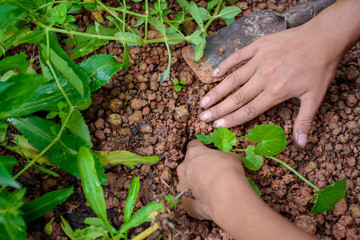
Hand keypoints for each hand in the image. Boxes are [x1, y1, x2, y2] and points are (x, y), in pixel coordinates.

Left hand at [176, 139, 246, 219]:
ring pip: (187, 185)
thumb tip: (225, 161)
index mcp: (194, 153)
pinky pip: (191, 201)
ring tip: (209, 192)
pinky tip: (208, 204)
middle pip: (187, 166)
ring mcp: (182, 186)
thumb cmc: (228, 170)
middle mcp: (183, 168)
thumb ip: (223, 158)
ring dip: (195, 187)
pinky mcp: (185, 203)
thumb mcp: (231, 157)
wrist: (225, 194)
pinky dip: (198, 202)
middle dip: (196, 170)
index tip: (207, 154)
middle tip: (210, 176)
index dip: (201, 150)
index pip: (193, 146)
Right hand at [199, 20, 342, 146]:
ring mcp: (259, 60)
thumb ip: (304, 121)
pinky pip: (237, 56)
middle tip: (202, 117)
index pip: (248, 110)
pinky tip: (215, 74)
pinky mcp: (258, 46)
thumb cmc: (320, 69)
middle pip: (236, 97)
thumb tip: (301, 144)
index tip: (217, 125)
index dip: (231, 119)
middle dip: (218, 109)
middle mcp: (263, 78)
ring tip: (203, 102)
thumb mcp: (315, 97)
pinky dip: (225, 65)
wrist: (323, 38)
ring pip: (233, 79)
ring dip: (217, 91)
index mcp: (275, 92)